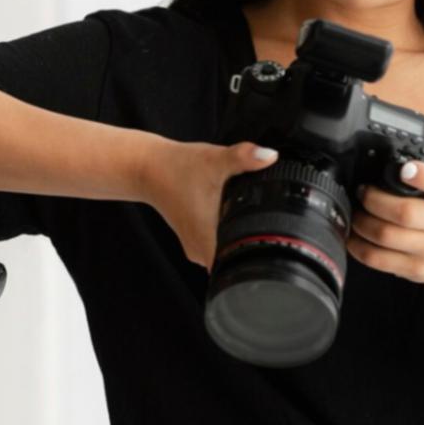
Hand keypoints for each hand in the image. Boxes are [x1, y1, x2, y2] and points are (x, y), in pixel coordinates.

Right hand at [142, 139, 281, 271]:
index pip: (239, 269)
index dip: (260, 262)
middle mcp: (200, 251)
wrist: (148, 168)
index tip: (275, 251)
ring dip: (241, 238)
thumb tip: (269, 155)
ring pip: (227, 253)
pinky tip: (231, 215)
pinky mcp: (194, 240)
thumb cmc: (177, 167)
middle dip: (255, 245)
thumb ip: (243, 157)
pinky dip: (228, 232)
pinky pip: (218, 245)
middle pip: (238, 262)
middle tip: (270, 224)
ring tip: (248, 216)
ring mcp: (196, 248)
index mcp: (208, 240)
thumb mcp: (214, 160)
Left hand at [347, 145, 423, 292]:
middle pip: (404, 213)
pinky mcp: (417, 270)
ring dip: (361, 223)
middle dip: (373, 200)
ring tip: (354, 213)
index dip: (423, 176)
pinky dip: (359, 246)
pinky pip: (379, 259)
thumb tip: (408, 135)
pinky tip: (353, 236)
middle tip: (361, 192)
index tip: (404, 169)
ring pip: (387, 237)